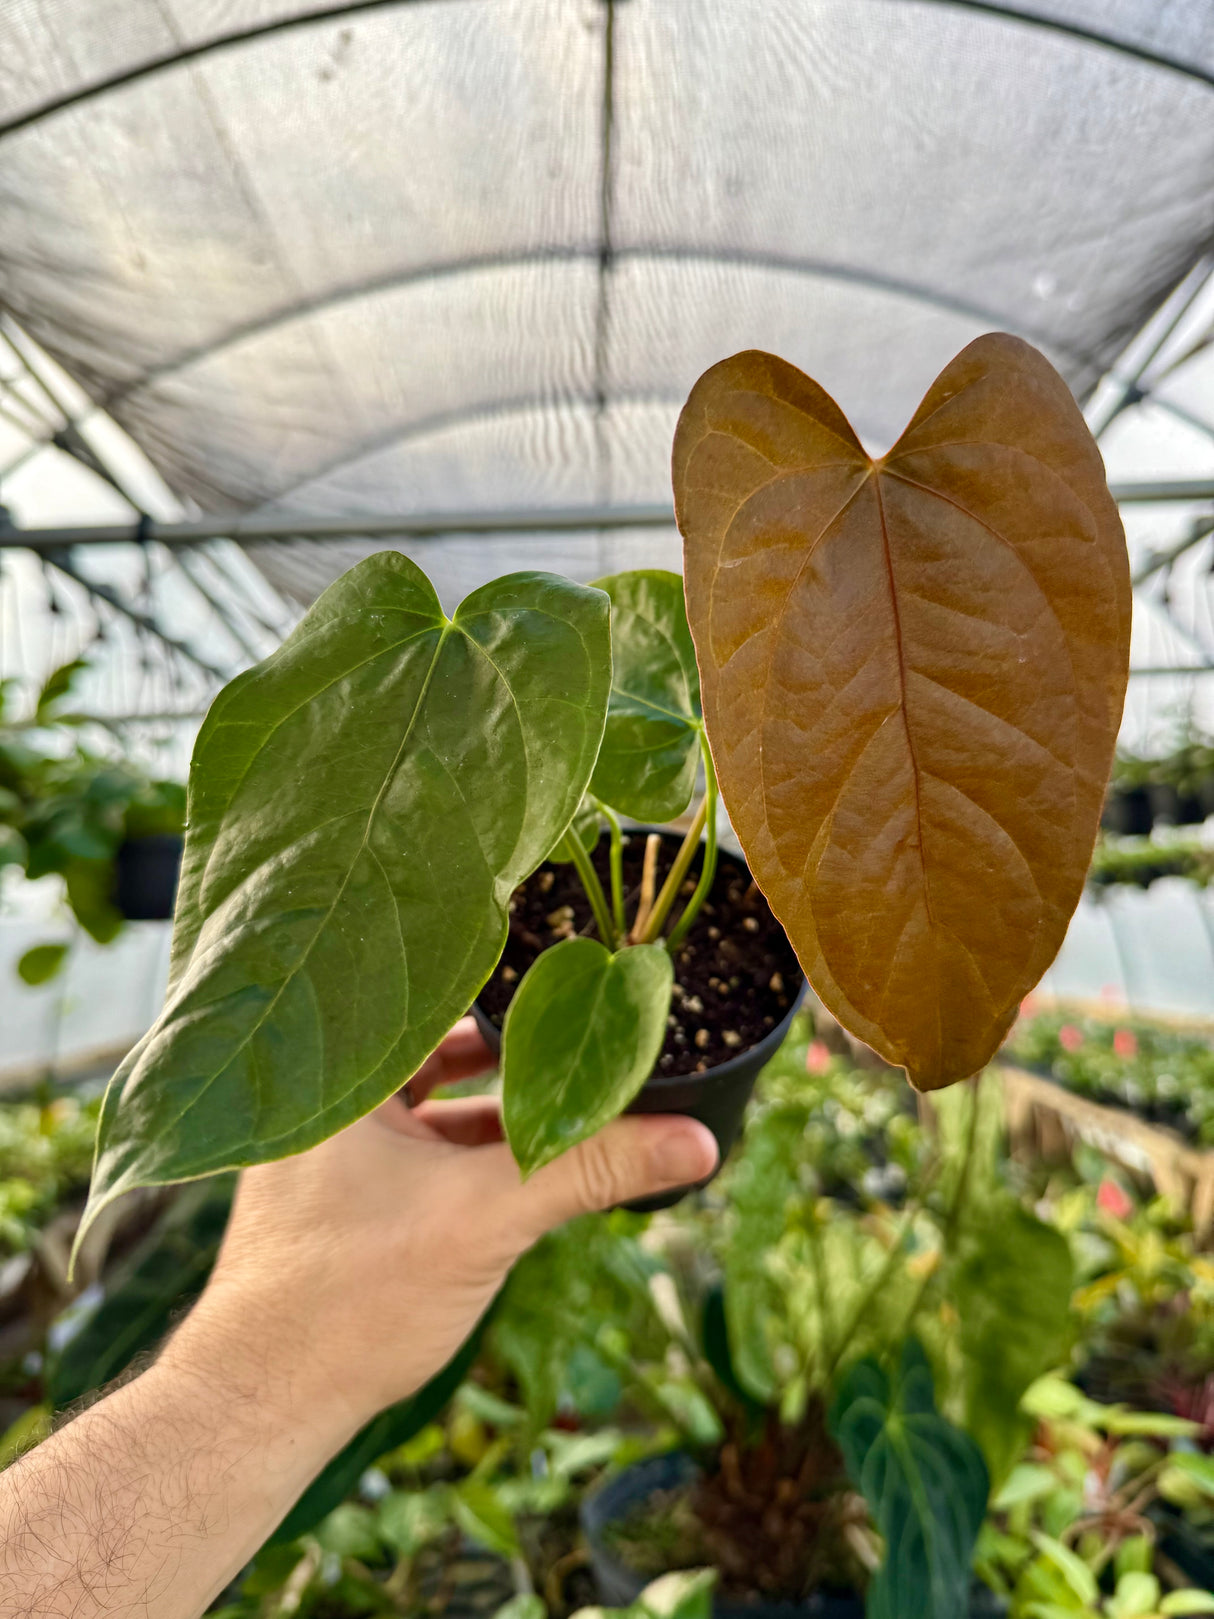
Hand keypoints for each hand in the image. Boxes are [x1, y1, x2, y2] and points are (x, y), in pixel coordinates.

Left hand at [166, 1018, 716, 1432]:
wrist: (266, 1406)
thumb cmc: (348, 1299)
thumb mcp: (486, 1218)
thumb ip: (590, 1168)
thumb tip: (697, 1139)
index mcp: (334, 1067)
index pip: (424, 984)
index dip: (497, 966)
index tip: (564, 948)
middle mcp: (326, 1090)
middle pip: (436, 1036)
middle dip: (512, 1033)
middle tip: (586, 1005)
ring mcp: (339, 1141)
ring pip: (437, 1092)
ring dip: (502, 1094)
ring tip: (577, 1072)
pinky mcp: (356, 1188)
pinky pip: (431, 1139)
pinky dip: (480, 1140)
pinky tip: (535, 1144)